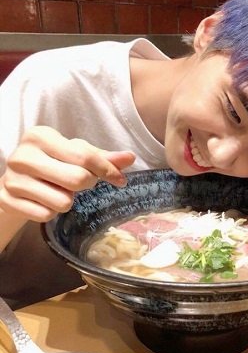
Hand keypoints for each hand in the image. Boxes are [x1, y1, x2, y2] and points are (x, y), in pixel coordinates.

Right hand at [0, 126, 134, 222]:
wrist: (13, 181)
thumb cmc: (51, 162)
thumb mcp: (73, 153)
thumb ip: (102, 157)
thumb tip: (130, 158)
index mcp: (40, 136)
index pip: (85, 156)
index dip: (107, 170)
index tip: (120, 180)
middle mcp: (23, 156)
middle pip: (77, 180)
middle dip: (86, 185)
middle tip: (78, 182)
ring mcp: (12, 180)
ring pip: (63, 202)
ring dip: (67, 201)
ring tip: (57, 190)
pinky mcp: (7, 201)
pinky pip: (46, 215)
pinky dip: (51, 212)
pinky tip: (43, 200)